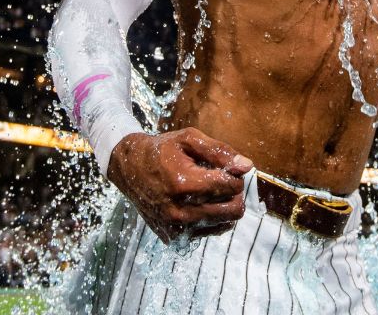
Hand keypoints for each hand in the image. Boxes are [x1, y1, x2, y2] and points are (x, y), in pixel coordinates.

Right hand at [107, 127, 252, 243]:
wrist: (130, 169)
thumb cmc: (162, 150)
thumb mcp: (189, 140)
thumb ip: (221, 152)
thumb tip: (247, 167)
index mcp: (184, 184)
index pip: (232, 187)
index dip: (234, 174)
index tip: (223, 168)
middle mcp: (180, 211)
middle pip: (234, 210)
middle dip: (234, 193)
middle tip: (221, 179)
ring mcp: (176, 228)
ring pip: (225, 223)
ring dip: (224, 206)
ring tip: (208, 190)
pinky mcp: (174, 237)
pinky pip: (210, 232)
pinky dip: (212, 217)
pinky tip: (199, 202)